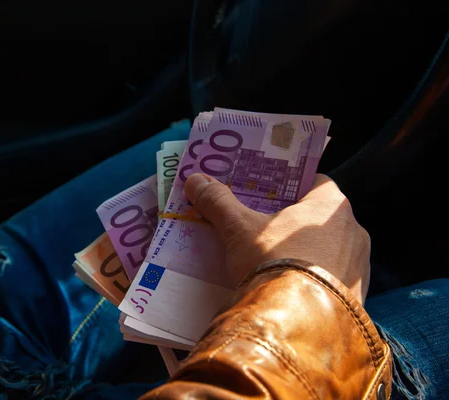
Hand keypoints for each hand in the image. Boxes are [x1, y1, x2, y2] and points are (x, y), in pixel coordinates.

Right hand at [184, 173, 370, 303]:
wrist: (295, 325)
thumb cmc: (272, 263)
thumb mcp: (239, 230)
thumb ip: (219, 202)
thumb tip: (195, 180)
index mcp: (332, 206)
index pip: (314, 182)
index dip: (289, 187)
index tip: (268, 195)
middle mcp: (354, 231)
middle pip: (319, 218)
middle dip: (293, 222)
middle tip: (263, 229)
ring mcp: (360, 267)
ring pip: (329, 250)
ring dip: (306, 253)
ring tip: (274, 263)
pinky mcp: (357, 297)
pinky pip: (333, 280)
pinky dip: (314, 281)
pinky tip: (291, 290)